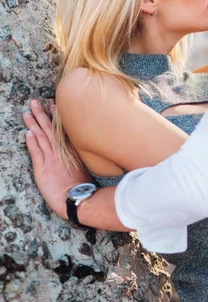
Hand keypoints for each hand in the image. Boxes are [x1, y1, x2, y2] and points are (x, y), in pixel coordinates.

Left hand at [23, 100, 91, 219]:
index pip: (62, 129)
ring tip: (26, 113)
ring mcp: (51, 159)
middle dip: (41, 114)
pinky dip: (31, 142)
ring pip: (40, 137)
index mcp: (71, 150)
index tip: (51, 105)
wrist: (77, 198)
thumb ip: (82, 154)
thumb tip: (82, 145)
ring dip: (33, 124)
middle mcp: (61, 151)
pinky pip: (36, 152)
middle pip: (49, 129)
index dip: (55, 116)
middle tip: (34, 102)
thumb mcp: (87, 166)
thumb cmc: (84, 185)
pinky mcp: (42, 169)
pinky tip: (27, 133)